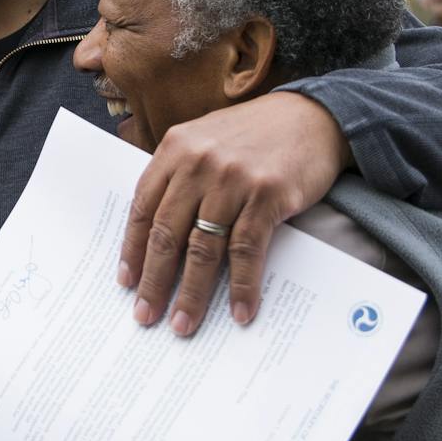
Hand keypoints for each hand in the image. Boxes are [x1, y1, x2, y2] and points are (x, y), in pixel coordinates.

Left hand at [121, 92, 351, 334]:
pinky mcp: (267, 195)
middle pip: (167, 233)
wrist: (314, 117)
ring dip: (192, 293)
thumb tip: (157, 237)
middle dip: (154, 281)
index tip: (127, 282)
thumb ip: (179, 176)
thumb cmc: (255, 134)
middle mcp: (199, 162)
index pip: (143, 207)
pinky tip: (240, 311)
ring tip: (183, 323)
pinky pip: (246, 251)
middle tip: (146, 315)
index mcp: (175, 148)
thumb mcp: (206, 140)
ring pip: (202, 249)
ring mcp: (233, 179)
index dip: (132, 249)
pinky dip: (243, 286)